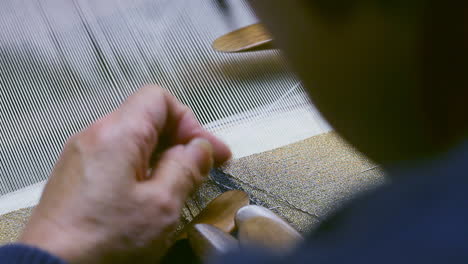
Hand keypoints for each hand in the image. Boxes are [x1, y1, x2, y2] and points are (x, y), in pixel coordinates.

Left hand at [19, 85, 230, 262]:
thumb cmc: (104, 240)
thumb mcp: (161, 205)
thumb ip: (186, 168)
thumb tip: (200, 148)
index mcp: (117, 133)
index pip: (159, 99)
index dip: (189, 122)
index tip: (207, 151)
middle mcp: (94, 135)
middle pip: (146, 117)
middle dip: (179, 140)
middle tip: (201, 168)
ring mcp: (80, 154)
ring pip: (131, 139)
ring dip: (160, 156)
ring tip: (177, 185)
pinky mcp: (74, 175)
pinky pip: (113, 157)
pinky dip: (138, 167)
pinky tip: (147, 194)